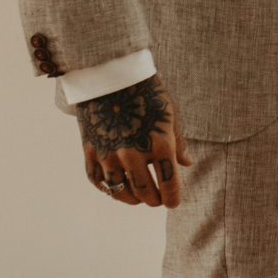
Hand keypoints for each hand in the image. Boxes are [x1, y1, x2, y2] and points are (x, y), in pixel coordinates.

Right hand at [77, 75, 190, 207]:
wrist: (111, 75)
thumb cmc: (147, 92)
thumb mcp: (170, 114)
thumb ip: (178, 142)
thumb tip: (187, 164)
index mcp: (159, 144)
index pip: (169, 183)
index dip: (173, 197)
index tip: (173, 203)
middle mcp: (133, 153)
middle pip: (145, 192)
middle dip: (153, 200)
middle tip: (157, 201)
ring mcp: (110, 154)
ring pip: (120, 191)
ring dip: (131, 199)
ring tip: (138, 199)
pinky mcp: (91, 150)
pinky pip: (97, 180)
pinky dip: (107, 188)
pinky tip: (115, 188)